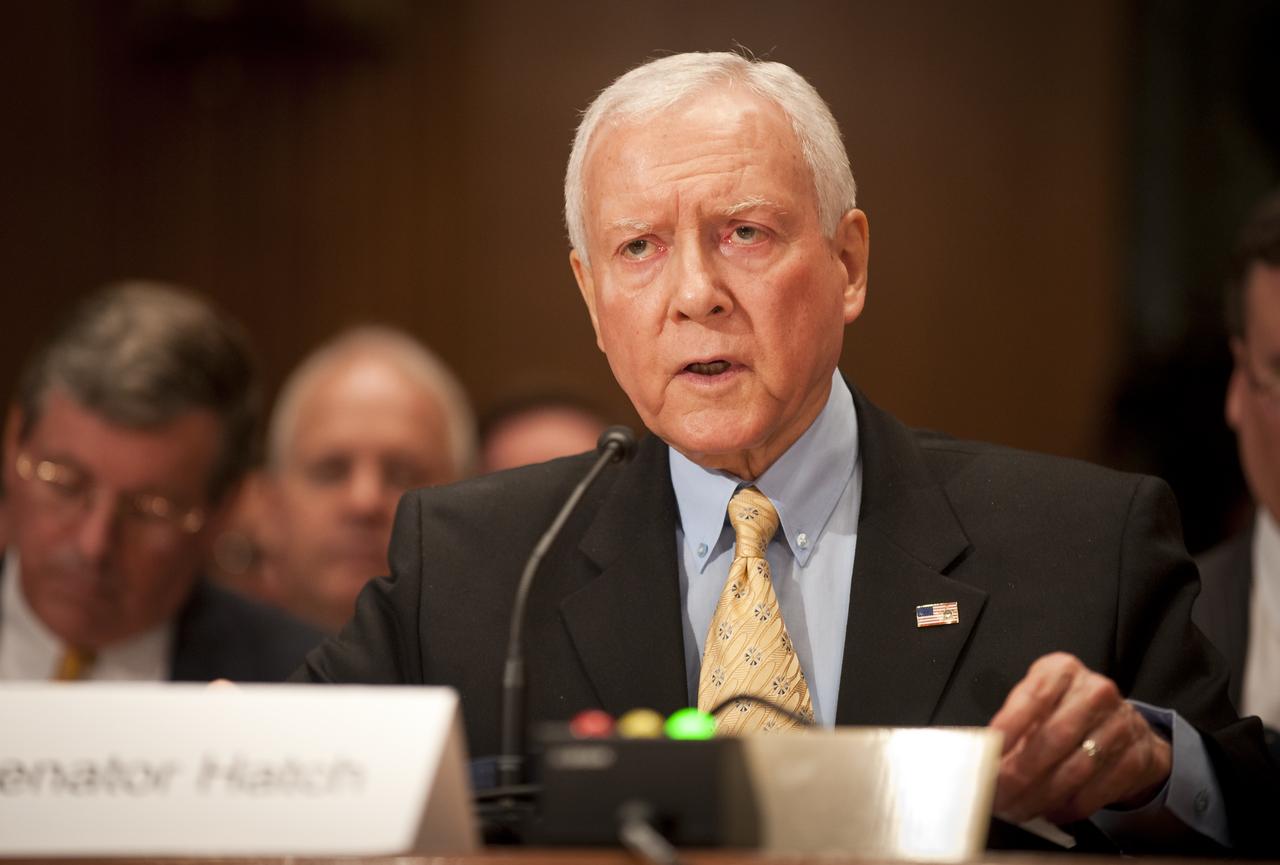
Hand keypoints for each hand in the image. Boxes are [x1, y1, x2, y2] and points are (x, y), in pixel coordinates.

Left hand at [989, 652, 1170, 824]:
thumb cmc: (1066, 712)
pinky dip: (1070, 806)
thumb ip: (1013, 725)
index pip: (1033, 697)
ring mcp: (1121, 724)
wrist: (1124, 726)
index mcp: (1062, 671)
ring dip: (1042, 796)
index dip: (1009, 727)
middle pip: (1054, 737)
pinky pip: (1098, 789)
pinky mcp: (1137, 756)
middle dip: (1021, 772)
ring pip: (1076, 768)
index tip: (989, 754)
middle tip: (999, 795)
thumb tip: (984, 758)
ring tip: (1019, 809)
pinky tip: (1050, 812)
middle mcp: (1095, 692)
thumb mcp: (1039, 704)